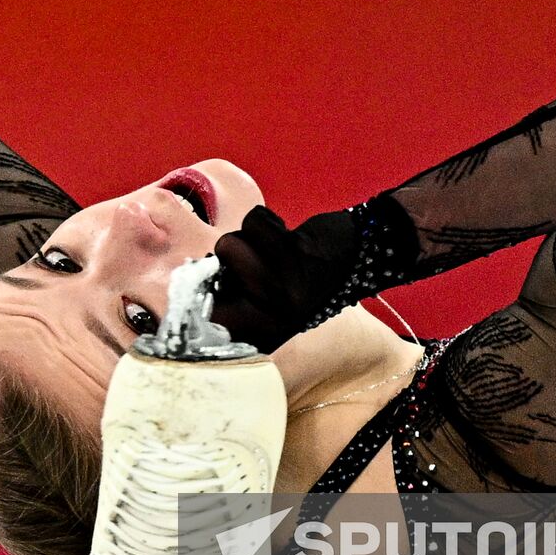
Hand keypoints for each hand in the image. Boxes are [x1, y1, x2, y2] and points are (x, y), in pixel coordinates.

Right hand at [210, 205, 360, 352]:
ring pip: (229, 246)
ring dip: (250, 237)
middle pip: (215, 273)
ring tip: (277, 247)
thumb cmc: (306, 278)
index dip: (204, 290)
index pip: (207, 317)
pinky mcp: (293, 255)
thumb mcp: (272, 304)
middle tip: (263, 260)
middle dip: (232, 257)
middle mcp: (271, 318)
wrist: (360, 254)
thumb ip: (236, 300)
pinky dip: (265, 219)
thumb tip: (196, 280)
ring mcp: (282, 288)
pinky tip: (288, 233)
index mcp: (263, 335)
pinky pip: (253, 223)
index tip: (225, 280)